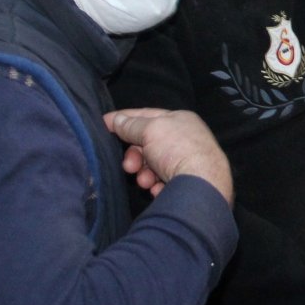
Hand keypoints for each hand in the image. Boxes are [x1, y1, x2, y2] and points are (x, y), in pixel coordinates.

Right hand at [104, 108, 232, 202]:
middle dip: (135, 156)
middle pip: (149, 144)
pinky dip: (157, 185)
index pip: (147, 115)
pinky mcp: (188, 183)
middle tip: (129, 167)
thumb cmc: (177, 150)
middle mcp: (186, 139)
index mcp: (180, 120)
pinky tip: (157, 189)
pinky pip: (164, 182)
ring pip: (154, 165)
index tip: (103, 123)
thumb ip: (131, 125)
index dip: (124, 119)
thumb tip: (117, 120)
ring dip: (144, 174)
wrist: (202, 185)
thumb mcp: (150, 130)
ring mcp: (189, 162)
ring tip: (145, 182)